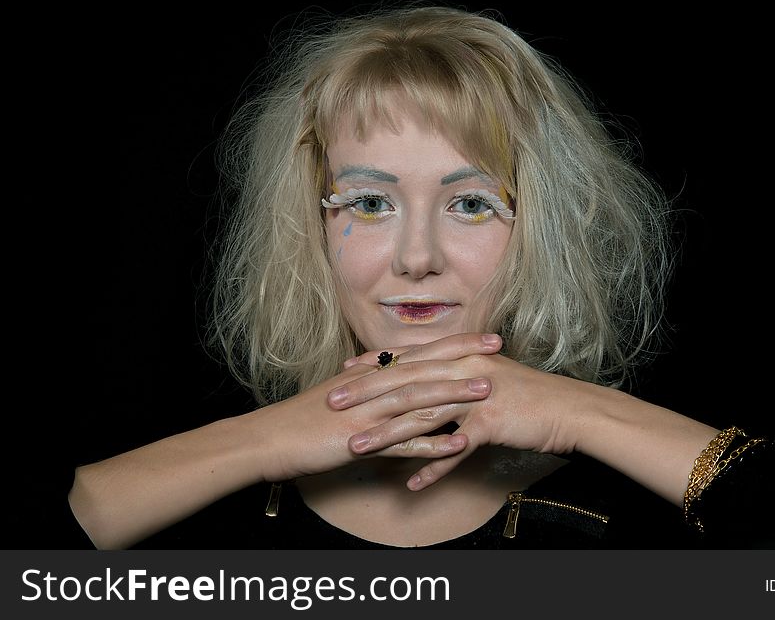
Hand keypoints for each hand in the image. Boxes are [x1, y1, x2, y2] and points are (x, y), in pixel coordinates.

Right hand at [253, 333, 504, 481]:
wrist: (268, 439)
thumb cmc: (303, 418)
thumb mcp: (341, 395)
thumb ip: (371, 386)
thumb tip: (396, 380)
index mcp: (369, 374)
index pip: (419, 352)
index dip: (454, 342)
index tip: (485, 336)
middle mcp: (371, 387)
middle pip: (424, 367)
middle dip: (464, 356)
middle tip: (499, 347)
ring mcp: (367, 413)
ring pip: (417, 399)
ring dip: (454, 394)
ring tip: (488, 390)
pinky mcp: (359, 442)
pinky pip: (401, 444)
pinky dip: (431, 444)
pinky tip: (457, 445)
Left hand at [327, 333, 587, 489]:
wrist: (566, 407)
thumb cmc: (526, 393)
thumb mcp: (488, 374)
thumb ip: (456, 374)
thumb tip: (430, 378)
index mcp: (459, 356)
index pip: (407, 358)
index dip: (373, 365)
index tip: (343, 372)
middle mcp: (462, 370)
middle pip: (405, 382)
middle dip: (365, 393)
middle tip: (331, 403)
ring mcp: (475, 396)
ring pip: (422, 415)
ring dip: (387, 434)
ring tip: (357, 448)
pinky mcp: (489, 422)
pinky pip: (455, 450)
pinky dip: (433, 468)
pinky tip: (412, 484)